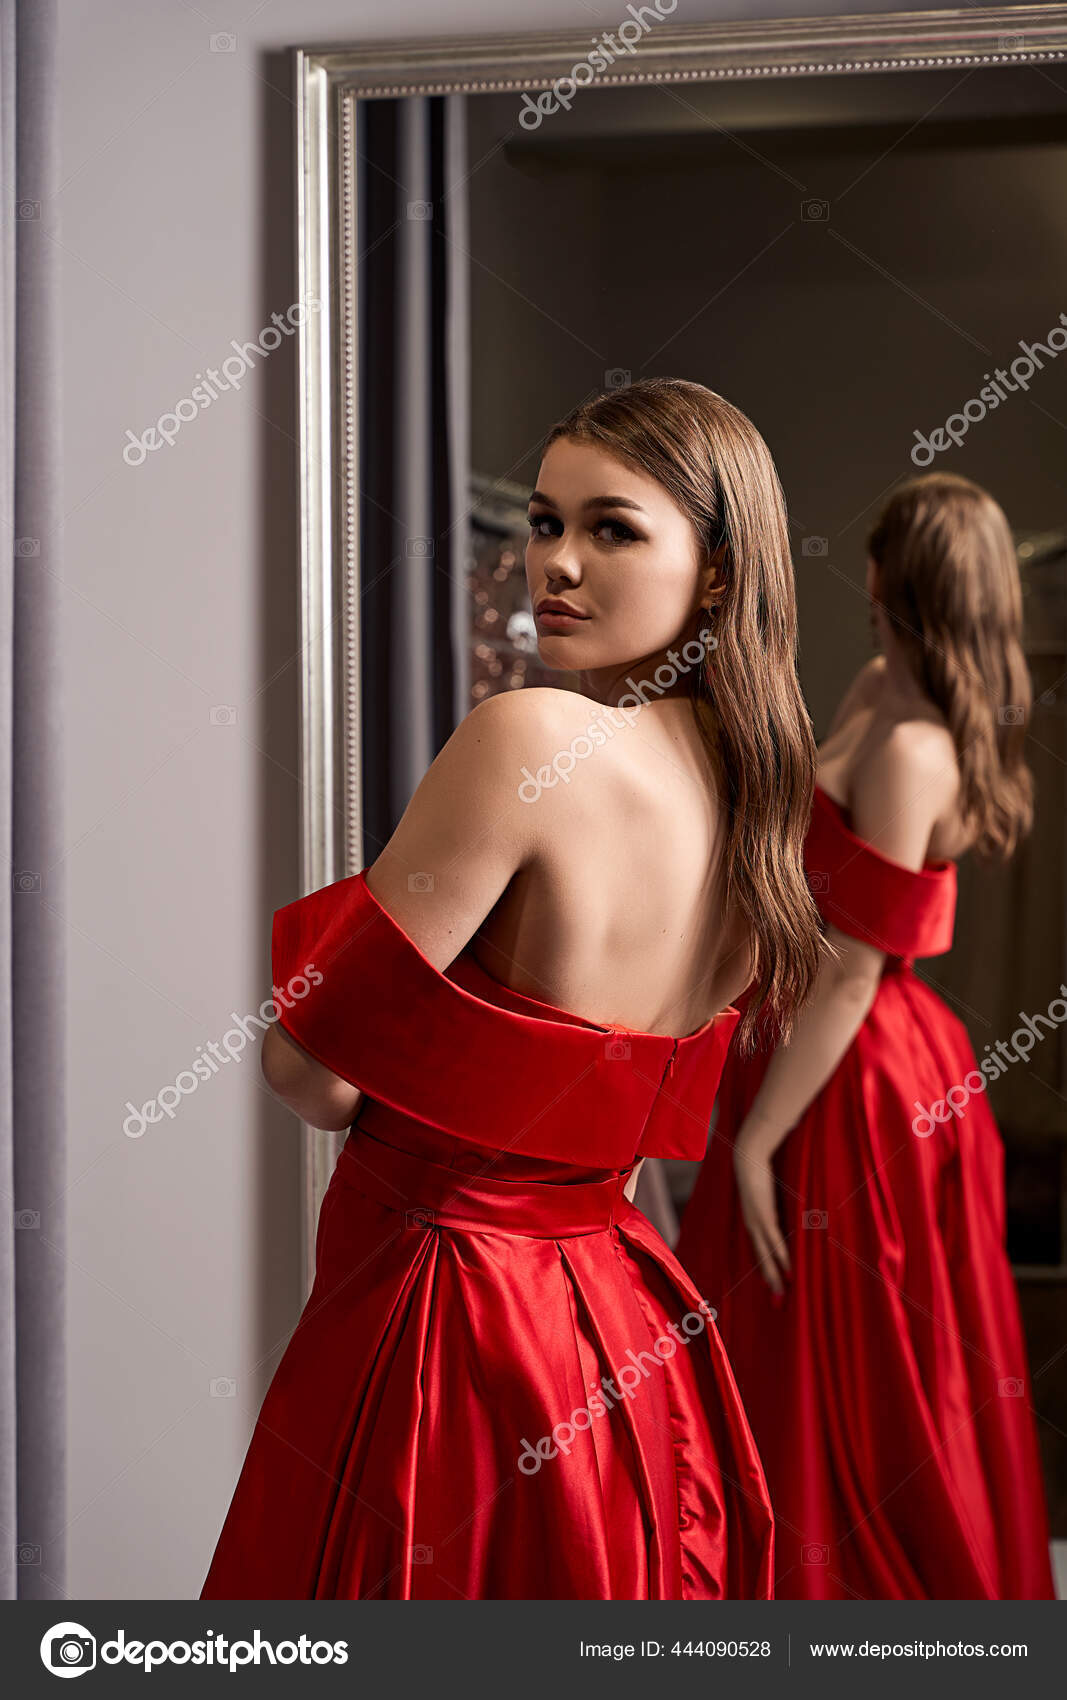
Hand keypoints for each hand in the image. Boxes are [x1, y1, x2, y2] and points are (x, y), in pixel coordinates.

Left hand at [732, 1122, 790, 1296]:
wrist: (748, 1156)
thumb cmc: (758, 1170)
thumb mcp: (767, 1192)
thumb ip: (775, 1204)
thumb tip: (783, 1210)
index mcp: (752, 1219)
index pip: (759, 1249)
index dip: (766, 1267)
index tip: (771, 1285)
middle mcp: (752, 1224)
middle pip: (761, 1258)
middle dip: (769, 1280)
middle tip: (777, 1300)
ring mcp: (757, 1221)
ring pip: (766, 1254)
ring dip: (775, 1275)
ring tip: (782, 1293)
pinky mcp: (764, 1215)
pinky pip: (774, 1241)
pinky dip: (781, 1257)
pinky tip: (788, 1271)